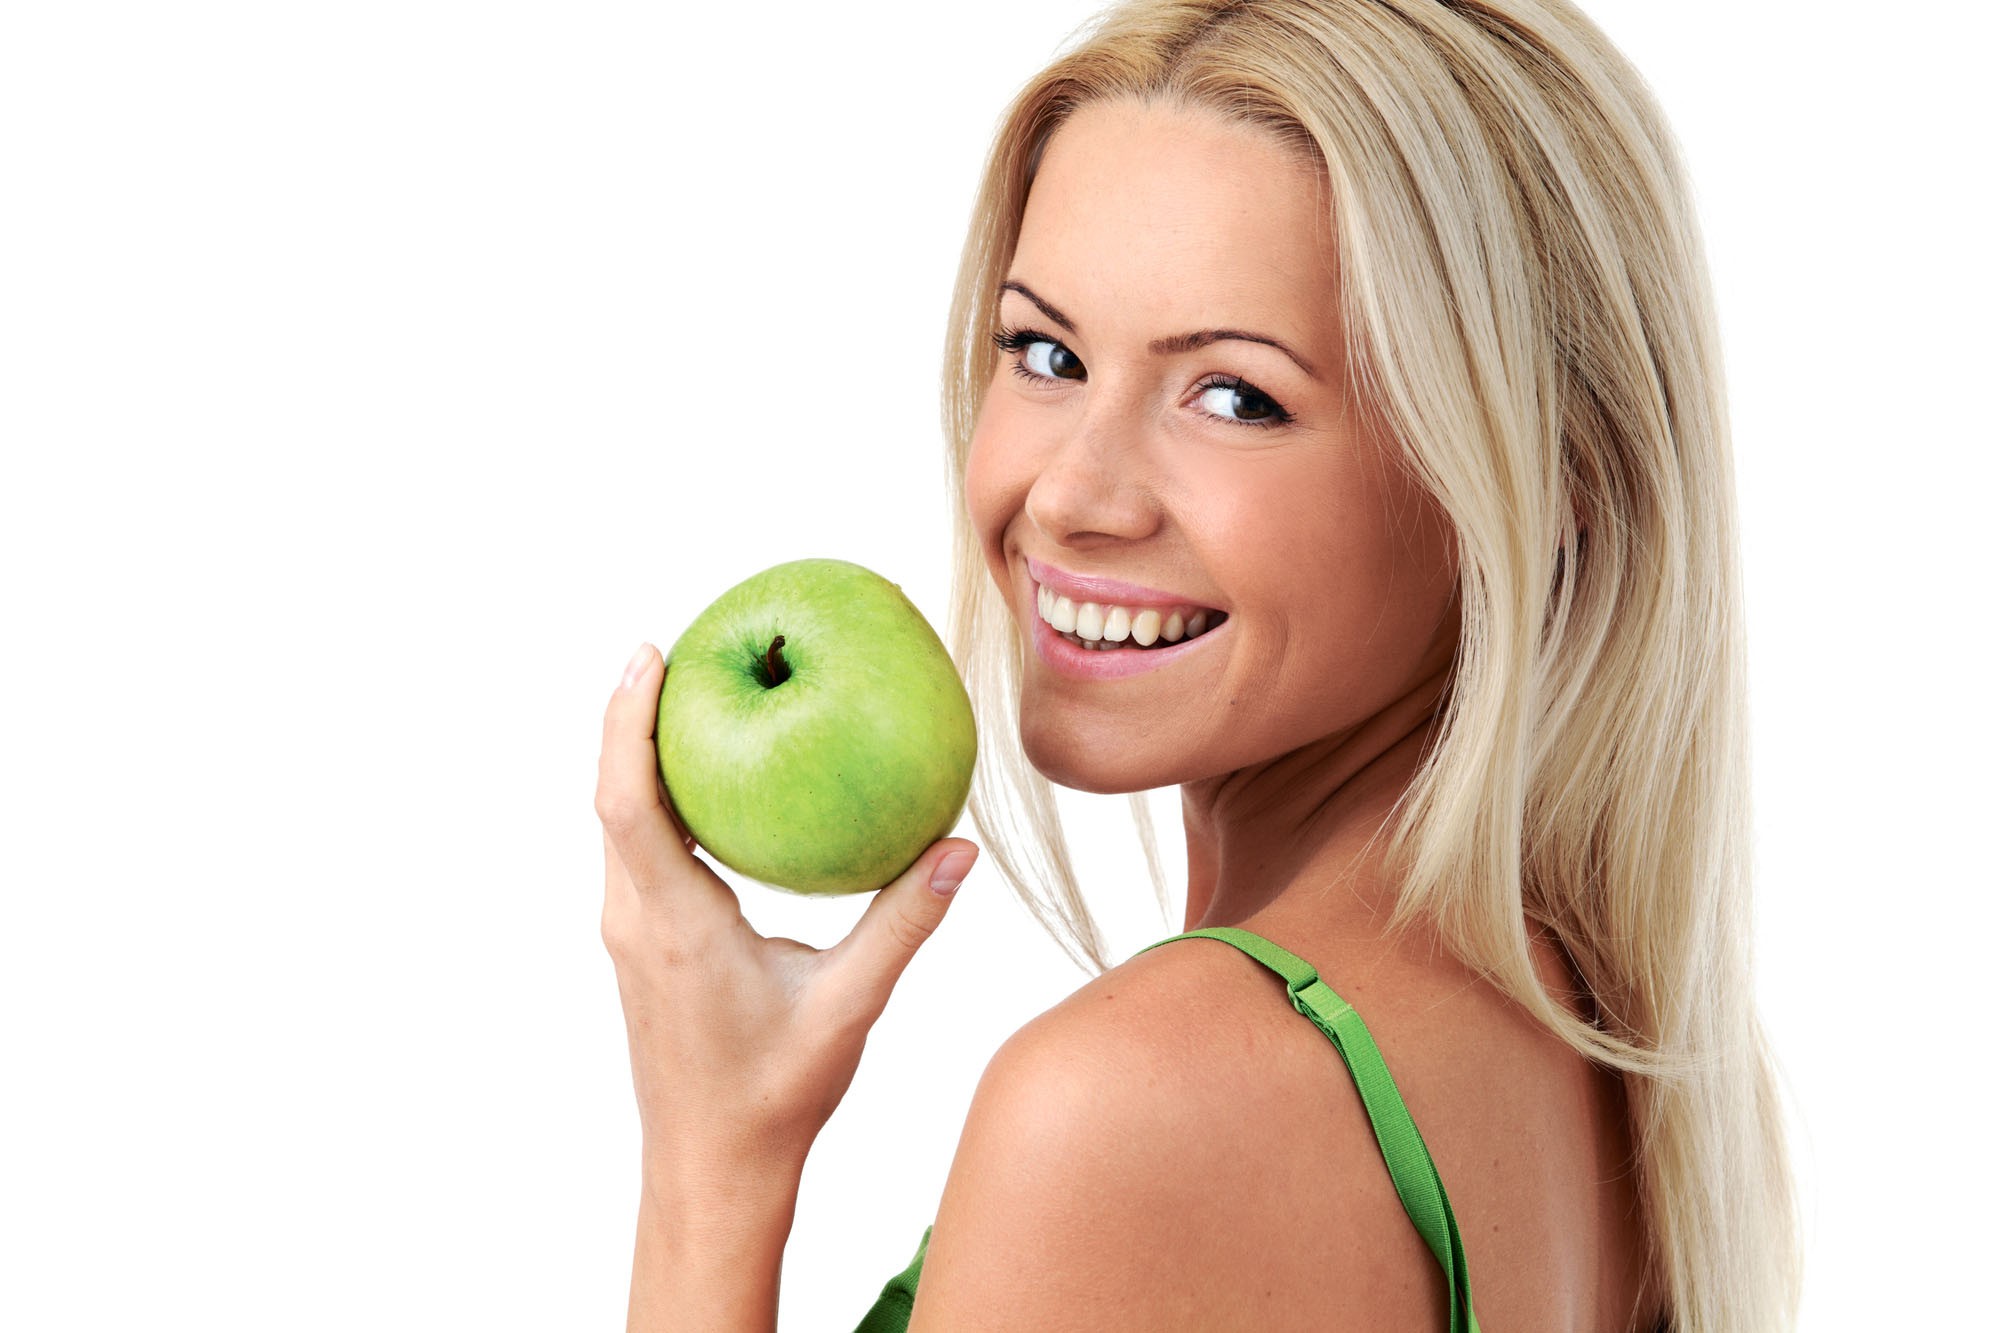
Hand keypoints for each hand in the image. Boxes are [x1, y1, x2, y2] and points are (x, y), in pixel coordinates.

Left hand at [596, 641, 978, 1191]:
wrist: (710, 1170)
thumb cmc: (773, 1097)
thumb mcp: (847, 1007)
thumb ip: (903, 923)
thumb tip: (960, 850)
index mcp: (672, 923)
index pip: (628, 800)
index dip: (627, 721)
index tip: (648, 653)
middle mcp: (635, 918)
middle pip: (612, 794)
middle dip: (632, 716)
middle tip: (676, 648)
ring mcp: (631, 933)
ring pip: (621, 823)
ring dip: (641, 757)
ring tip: (691, 695)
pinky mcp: (642, 945)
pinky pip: (639, 850)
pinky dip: (660, 800)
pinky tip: (712, 783)